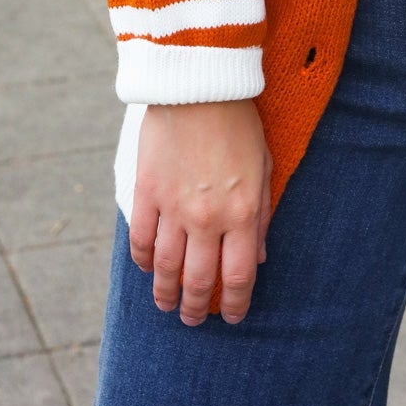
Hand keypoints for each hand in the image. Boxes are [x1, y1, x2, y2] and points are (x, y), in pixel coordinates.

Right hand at [129, 100, 272, 325]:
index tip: (231, 316)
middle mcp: (208, 218)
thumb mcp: (264, 167)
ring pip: (166, 269)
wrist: (200, 85)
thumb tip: (257, 258)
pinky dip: (144, 261)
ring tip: (167, 306)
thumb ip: (261, 215)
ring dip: (166, 294)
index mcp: (243, 212)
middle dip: (195, 307)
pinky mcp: (147, 193)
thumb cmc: (239, 122)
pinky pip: (141, 241)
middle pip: (198, 280)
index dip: (235, 304)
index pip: (238, 276)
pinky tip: (148, 268)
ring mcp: (174, 208)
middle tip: (193, 320)